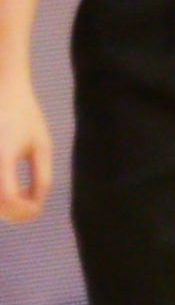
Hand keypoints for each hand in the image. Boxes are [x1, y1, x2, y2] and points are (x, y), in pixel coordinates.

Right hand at [0, 76, 51, 223]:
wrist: (3, 92)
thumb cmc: (25, 118)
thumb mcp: (41, 145)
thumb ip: (41, 177)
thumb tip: (34, 207)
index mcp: (2, 155)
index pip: (8, 197)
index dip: (23, 210)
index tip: (37, 207)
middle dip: (15, 212)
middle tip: (33, 202)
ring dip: (5, 207)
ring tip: (22, 193)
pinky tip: (10, 187)